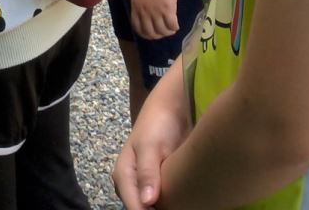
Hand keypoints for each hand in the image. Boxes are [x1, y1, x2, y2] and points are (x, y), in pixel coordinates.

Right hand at [113, 65, 191, 208]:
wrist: (173, 109)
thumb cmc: (157, 124)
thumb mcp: (150, 145)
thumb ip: (147, 172)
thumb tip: (147, 201)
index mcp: (124, 175)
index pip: (133, 207)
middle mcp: (133, 184)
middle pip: (140, 209)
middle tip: (178, 207)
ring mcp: (147, 185)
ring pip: (152, 207)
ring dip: (164, 208)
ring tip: (182, 205)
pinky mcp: (162, 183)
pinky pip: (164, 202)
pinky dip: (172, 205)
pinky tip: (184, 204)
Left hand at [130, 0, 179, 40]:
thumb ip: (142, 3)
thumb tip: (148, 11)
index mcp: (136, 8)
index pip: (138, 28)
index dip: (145, 34)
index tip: (152, 33)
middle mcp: (145, 13)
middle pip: (150, 33)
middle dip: (157, 36)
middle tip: (163, 32)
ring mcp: (156, 12)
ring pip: (162, 31)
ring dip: (167, 33)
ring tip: (171, 29)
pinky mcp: (168, 9)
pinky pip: (172, 25)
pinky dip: (174, 27)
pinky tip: (176, 25)